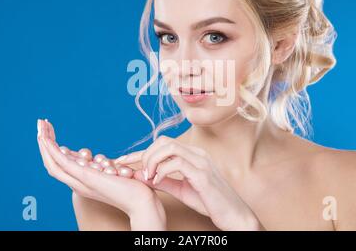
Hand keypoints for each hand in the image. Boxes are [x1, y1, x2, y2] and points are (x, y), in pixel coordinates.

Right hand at [36, 118, 165, 229]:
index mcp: (81, 180)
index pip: (60, 163)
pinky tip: (46, 138)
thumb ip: (99, 166)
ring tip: (40, 125)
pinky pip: (62, 163)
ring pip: (52, 162)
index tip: (50, 130)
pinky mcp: (85, 178)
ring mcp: (79, 181)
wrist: (140, 200)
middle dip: (44, 142)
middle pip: (51, 162)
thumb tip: (94, 158)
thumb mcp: (110, 172)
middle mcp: (76, 183)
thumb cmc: (130, 186)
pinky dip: (52, 150)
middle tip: (40, 123)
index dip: (52, 147)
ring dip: (44, 143)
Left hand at [115, 135, 264, 230]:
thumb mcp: (182, 189)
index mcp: (193, 155)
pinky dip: (162, 171)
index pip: (162, 145)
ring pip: (169, 147)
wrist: (233, 214)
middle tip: (140, 173)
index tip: (123, 161)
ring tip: (148, 176)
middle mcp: (197, 154)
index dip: (140, 151)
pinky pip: (177, 163)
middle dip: (146, 154)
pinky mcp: (203, 175)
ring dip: (153, 160)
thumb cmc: (210, 202)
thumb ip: (164, 180)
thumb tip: (143, 176)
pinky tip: (157, 181)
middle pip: (164, 141)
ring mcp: (201, 162)